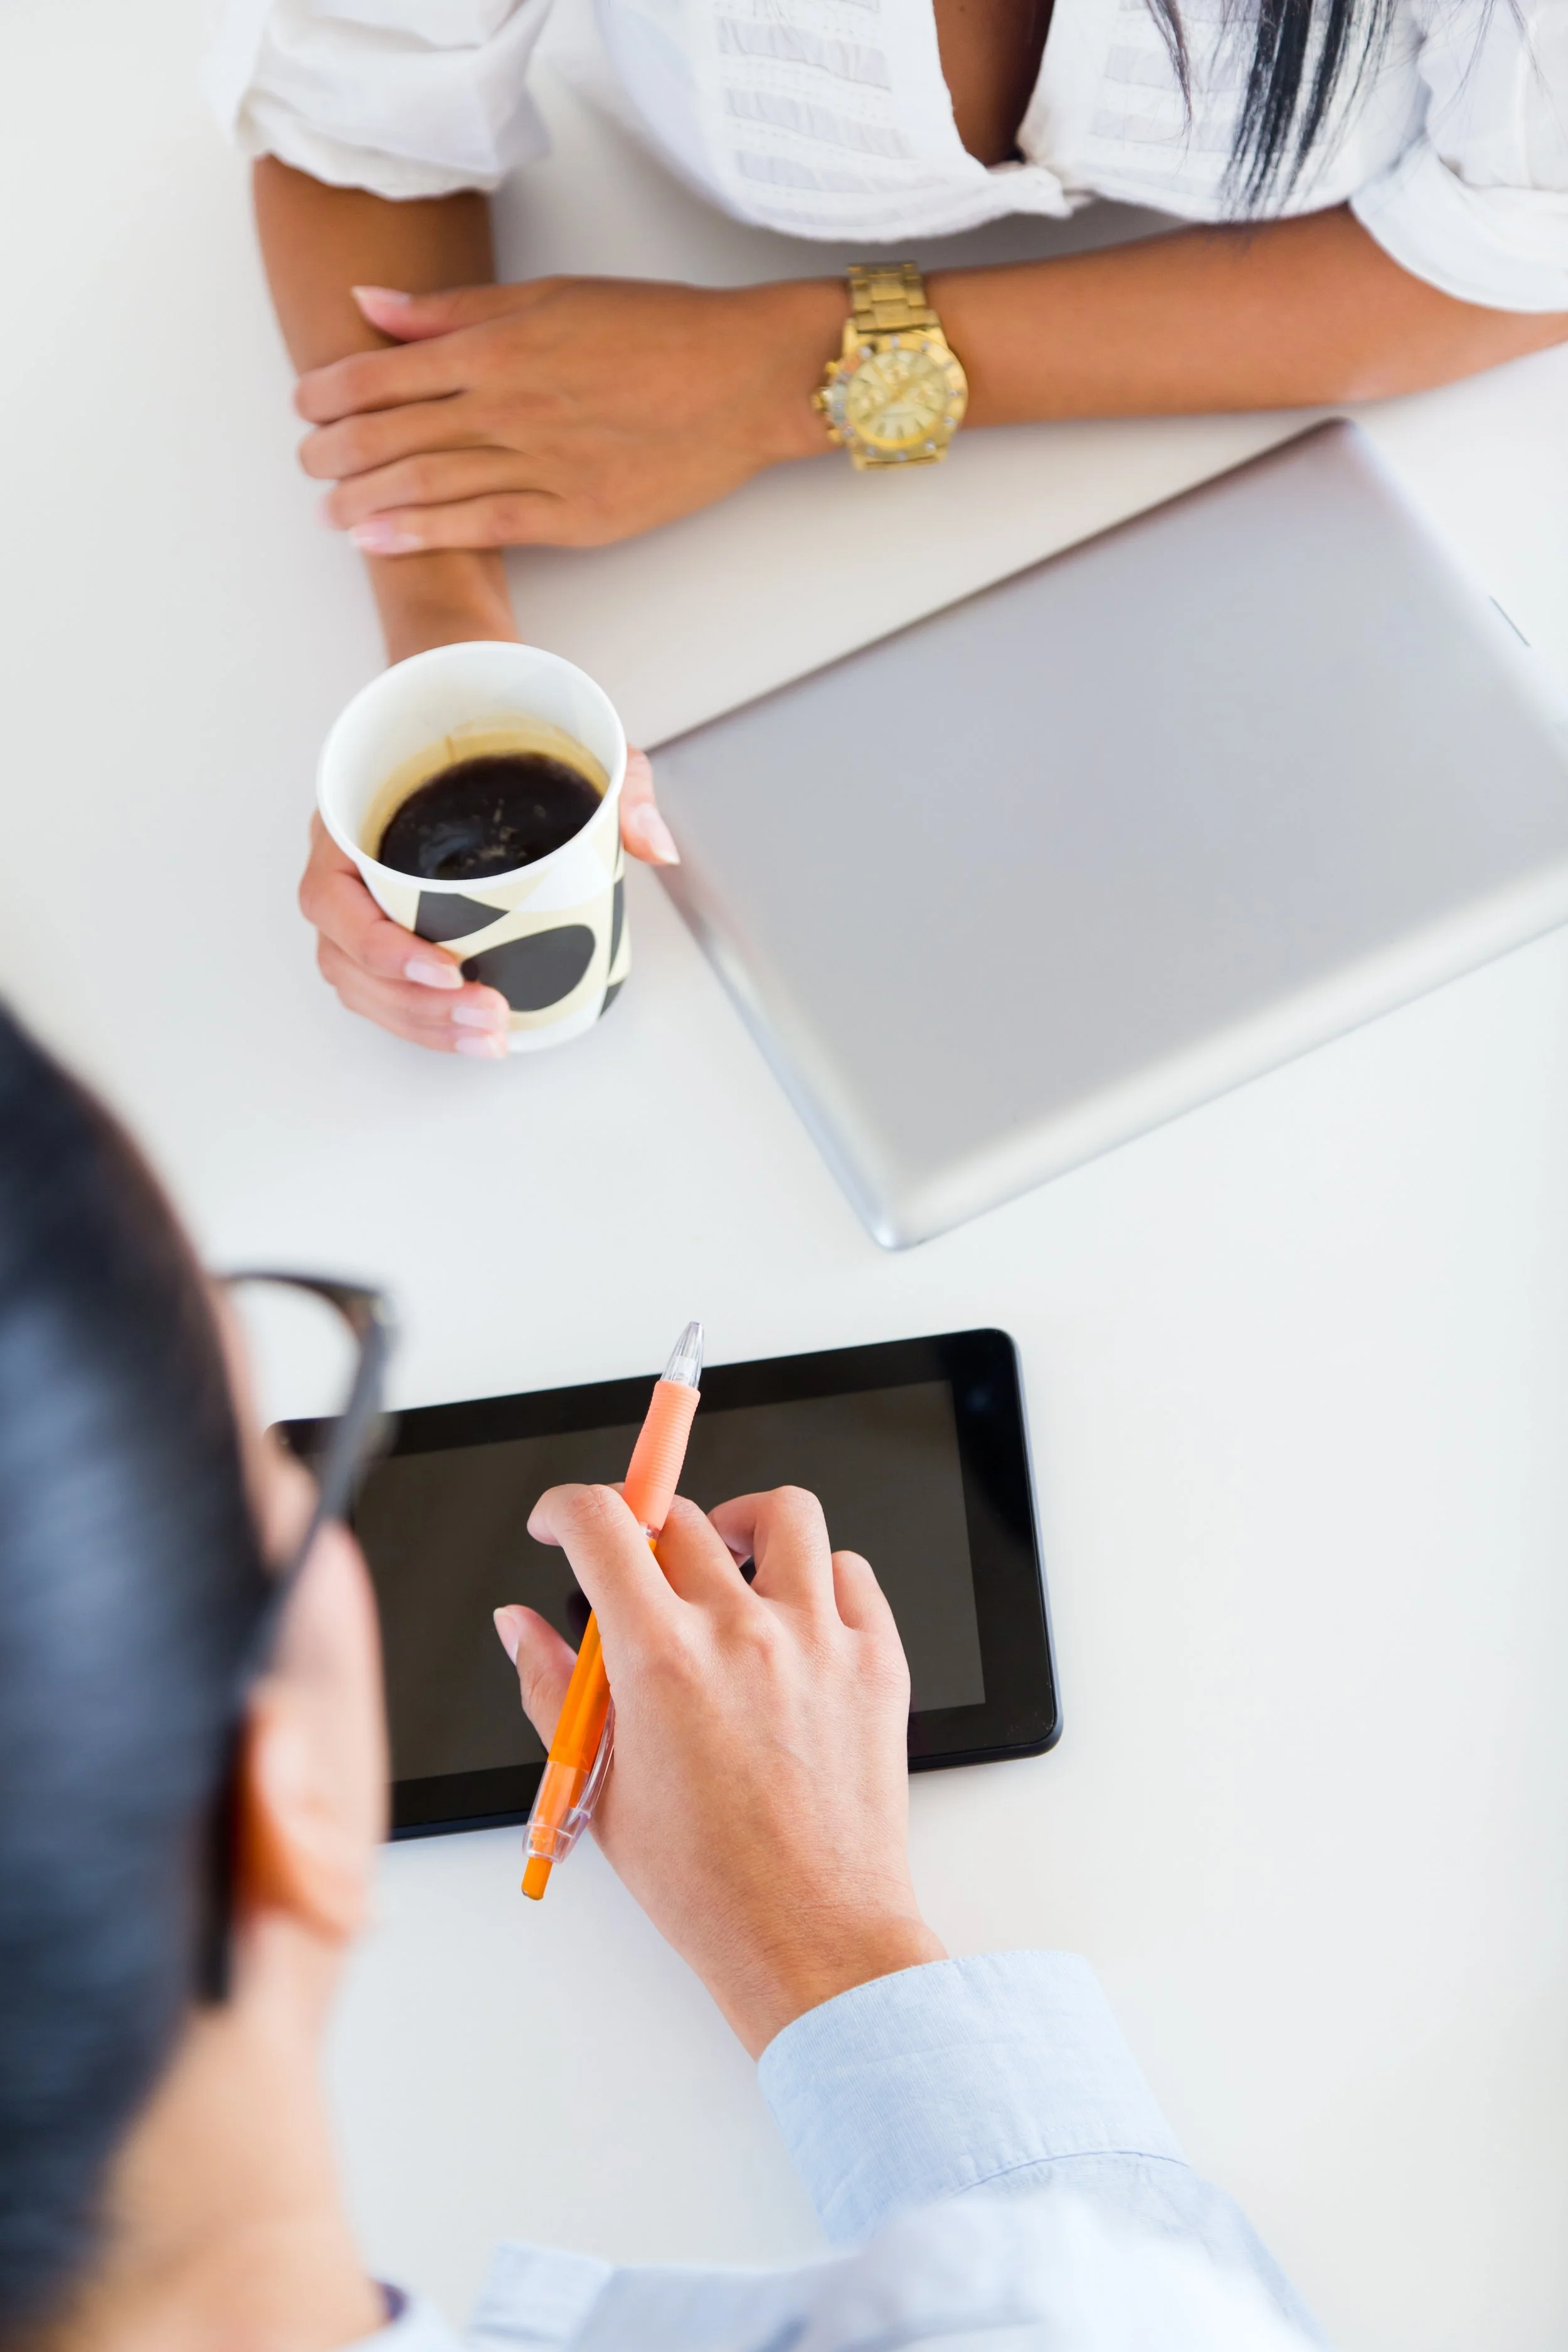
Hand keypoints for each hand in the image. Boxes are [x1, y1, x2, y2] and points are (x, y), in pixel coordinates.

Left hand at [296, 275, 844, 553]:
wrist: (746, 380)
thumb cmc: (660, 331)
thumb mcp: (553, 296)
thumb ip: (458, 310)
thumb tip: (374, 308)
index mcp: (500, 347)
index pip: (387, 371)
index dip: (334, 389)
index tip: (306, 401)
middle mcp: (510, 407)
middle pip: (394, 433)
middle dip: (336, 449)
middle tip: (306, 460)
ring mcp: (541, 465)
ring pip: (426, 484)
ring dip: (364, 497)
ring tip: (326, 508)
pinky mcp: (575, 515)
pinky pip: (483, 526)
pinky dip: (421, 533)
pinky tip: (377, 538)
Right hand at [300, 748, 674, 1057]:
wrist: (483, 723)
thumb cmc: (503, 738)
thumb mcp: (572, 744)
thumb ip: (618, 782)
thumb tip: (656, 845)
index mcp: (356, 816)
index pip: (331, 894)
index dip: (377, 943)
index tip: (447, 967)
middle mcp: (347, 866)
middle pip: (346, 958)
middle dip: (416, 1004)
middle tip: (490, 1015)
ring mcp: (361, 907)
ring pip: (363, 987)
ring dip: (422, 1025)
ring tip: (492, 1037)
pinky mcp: (388, 936)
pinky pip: (386, 994)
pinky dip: (426, 1024)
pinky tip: (476, 1038)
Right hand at [494, 1485, 945, 2055]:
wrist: (811, 1938)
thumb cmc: (707, 1884)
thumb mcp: (600, 1785)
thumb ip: (553, 1690)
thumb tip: (519, 1626)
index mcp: (661, 1659)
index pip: (604, 1524)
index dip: (569, 1508)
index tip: (563, 1524)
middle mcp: (741, 1631)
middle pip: (681, 1516)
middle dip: (643, 1528)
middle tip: (637, 1566)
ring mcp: (818, 1639)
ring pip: (784, 1515)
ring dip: (742, 1524)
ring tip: (727, 1560)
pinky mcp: (877, 1661)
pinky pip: (852, 1573)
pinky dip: (818, 1576)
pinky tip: (793, 1614)